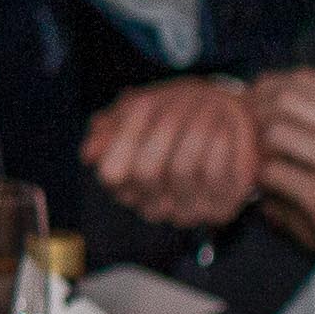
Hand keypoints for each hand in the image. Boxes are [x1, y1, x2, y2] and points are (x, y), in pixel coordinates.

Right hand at [84, 78, 261, 226]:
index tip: (142, 102)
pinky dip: (220, 148)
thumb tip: (89, 154)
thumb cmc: (172, 115)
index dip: (127, 136)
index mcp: (124, 188)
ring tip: (207, 107)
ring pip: (182, 171)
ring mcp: (187, 211)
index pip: (113, 172)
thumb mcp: (137, 112)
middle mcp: (152, 206)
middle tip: (179, 101)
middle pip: (146, 172)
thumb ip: (112, 128)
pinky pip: (217, 177)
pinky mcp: (222, 208)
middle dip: (162, 131)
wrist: (223, 122)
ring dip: (195, 133)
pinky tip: (224, 129)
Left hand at [254, 76, 314, 292]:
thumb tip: (263, 89)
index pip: (303, 79)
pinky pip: (273, 172)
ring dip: (256, 146)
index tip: (255, 105)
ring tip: (259, 159)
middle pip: (284, 99)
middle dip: (255, 111)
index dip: (268, 89)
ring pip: (275, 131)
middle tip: (244, 130)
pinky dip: (261, 177)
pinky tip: (267, 186)